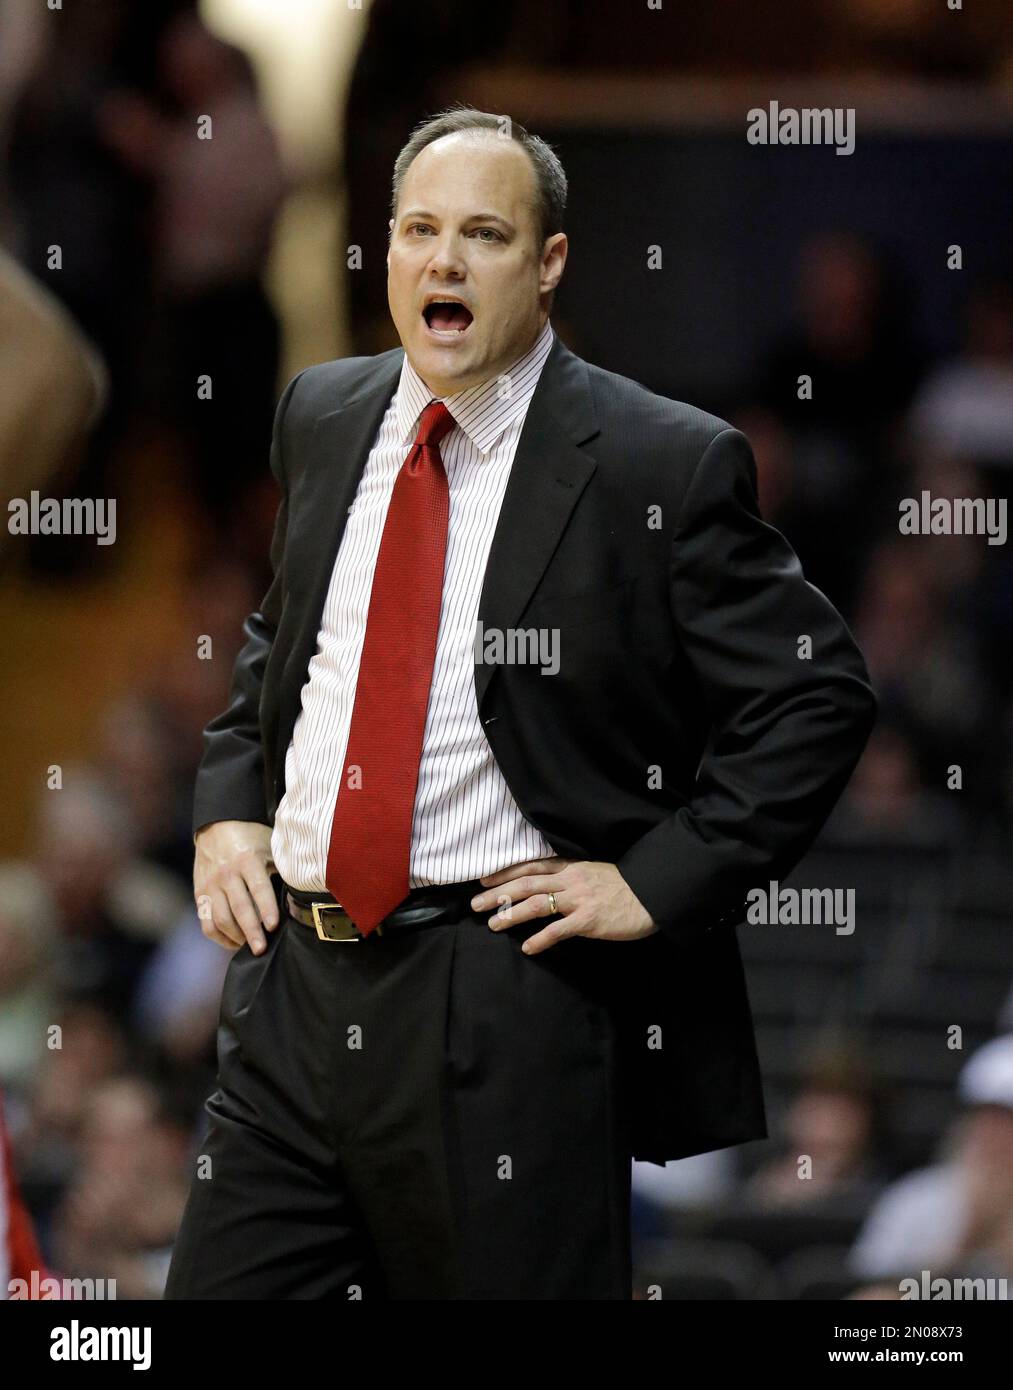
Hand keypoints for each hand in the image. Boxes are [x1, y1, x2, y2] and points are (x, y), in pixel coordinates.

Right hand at [194, 820, 279, 953]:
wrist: (218, 826)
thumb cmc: (251, 839)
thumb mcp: (269, 846)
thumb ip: (280, 869)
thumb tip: (297, 896)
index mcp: (247, 860)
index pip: (258, 888)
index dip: (266, 908)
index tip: (273, 926)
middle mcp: (226, 873)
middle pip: (238, 908)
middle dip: (251, 932)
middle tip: (260, 949)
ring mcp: (210, 884)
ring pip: (220, 918)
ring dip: (235, 937)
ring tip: (250, 946)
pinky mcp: (199, 893)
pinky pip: (206, 922)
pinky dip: (218, 936)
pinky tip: (233, 941)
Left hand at [470, 856, 656, 955]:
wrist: (651, 895)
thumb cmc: (624, 888)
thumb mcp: (594, 874)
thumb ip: (571, 879)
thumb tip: (549, 888)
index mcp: (571, 868)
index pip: (531, 867)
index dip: (505, 873)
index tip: (484, 880)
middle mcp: (570, 881)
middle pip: (526, 884)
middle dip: (498, 894)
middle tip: (475, 904)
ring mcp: (578, 899)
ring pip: (536, 904)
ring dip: (511, 914)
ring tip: (493, 924)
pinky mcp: (588, 920)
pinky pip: (558, 930)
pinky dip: (541, 938)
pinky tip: (528, 947)